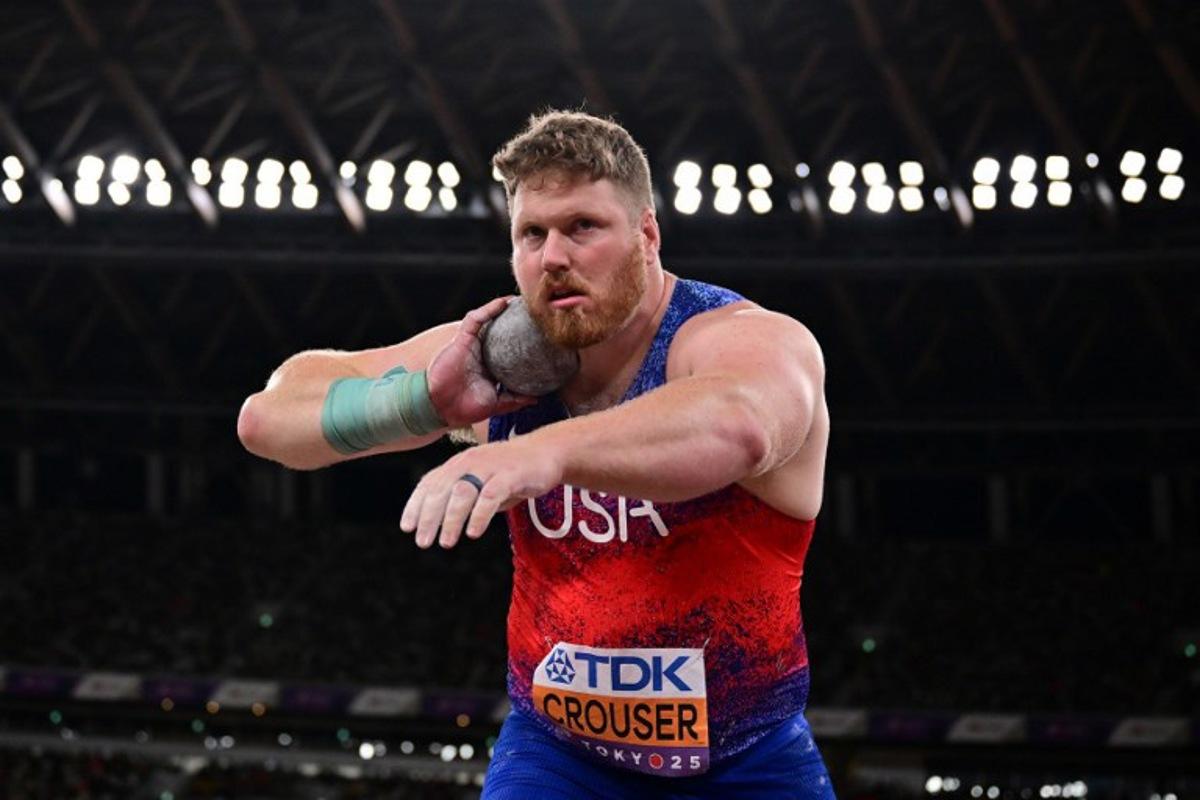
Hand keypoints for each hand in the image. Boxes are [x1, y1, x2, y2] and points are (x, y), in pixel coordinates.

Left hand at [400, 434, 562, 548]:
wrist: (547, 452)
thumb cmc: (511, 470)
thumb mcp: (481, 482)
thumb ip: (462, 497)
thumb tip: (439, 521)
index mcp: (459, 463)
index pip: (430, 482)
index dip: (416, 504)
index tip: (407, 527)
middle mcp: (471, 462)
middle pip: (442, 489)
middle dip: (429, 517)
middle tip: (423, 541)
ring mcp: (491, 467)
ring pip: (464, 492)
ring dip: (452, 519)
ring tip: (446, 542)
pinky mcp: (512, 475)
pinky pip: (491, 495)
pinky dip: (480, 515)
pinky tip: (473, 532)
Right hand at [426, 296, 536, 426]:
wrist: (441, 407)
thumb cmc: (465, 408)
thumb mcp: (497, 404)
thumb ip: (515, 400)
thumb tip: (536, 399)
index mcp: (491, 369)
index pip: (509, 352)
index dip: (522, 344)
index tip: (542, 338)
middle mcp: (482, 355)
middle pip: (501, 333)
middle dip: (514, 323)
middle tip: (535, 315)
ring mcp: (472, 346)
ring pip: (489, 322)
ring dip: (503, 309)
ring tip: (521, 302)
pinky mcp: (463, 340)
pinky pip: (476, 319)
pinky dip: (489, 309)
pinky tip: (504, 303)